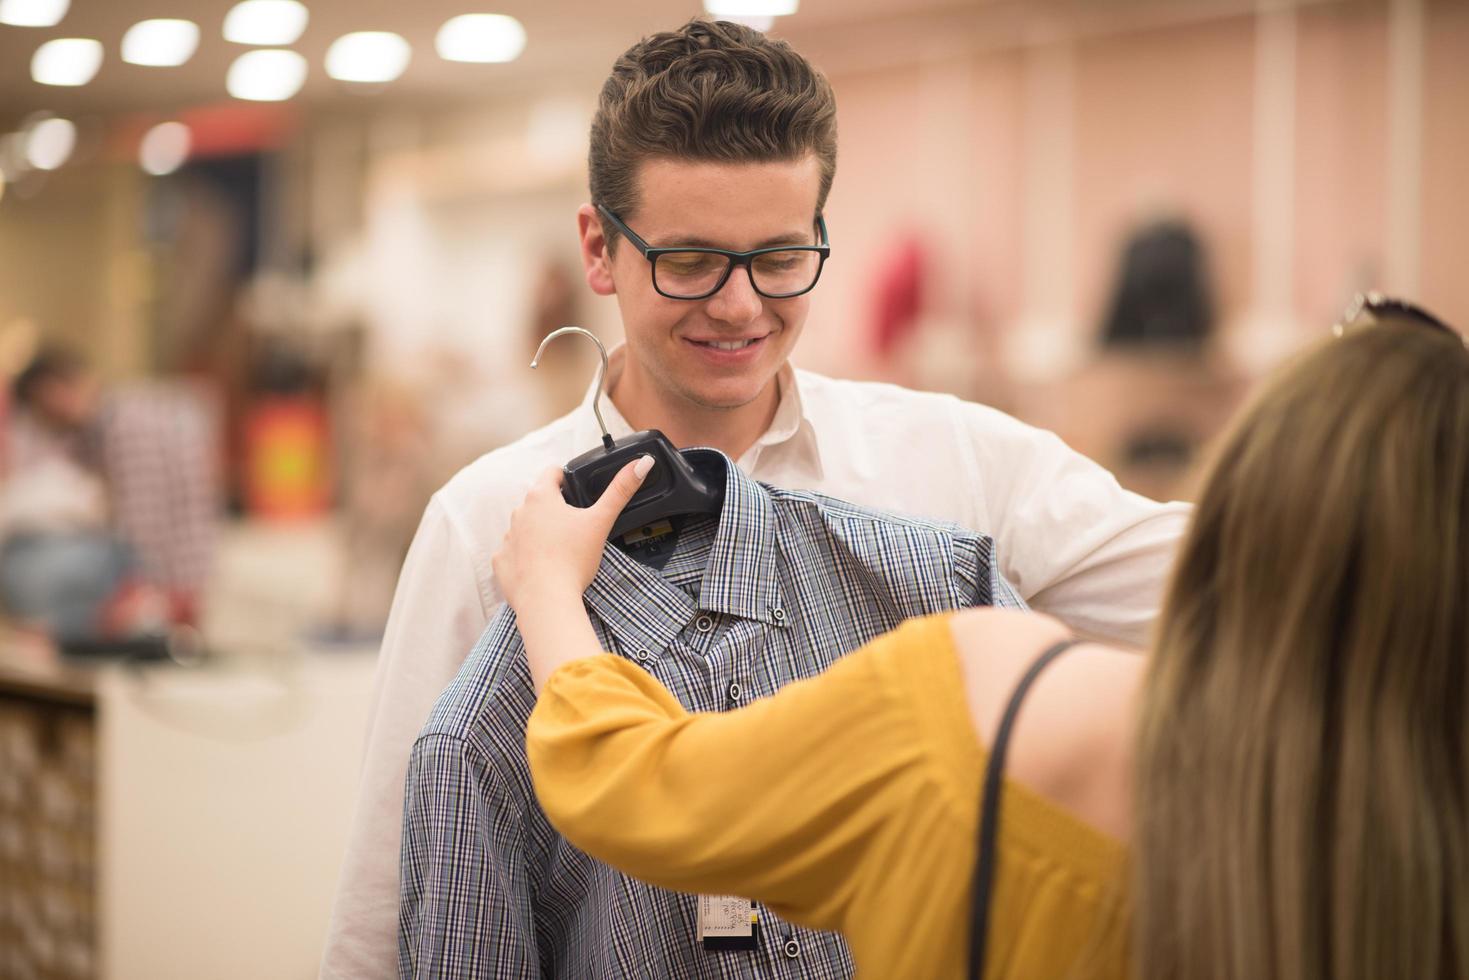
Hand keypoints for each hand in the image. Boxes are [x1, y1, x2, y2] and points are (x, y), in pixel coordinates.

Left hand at [493, 455, 654, 613]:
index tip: (576, 490)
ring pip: (525, 526)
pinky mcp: (501, 561)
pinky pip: (513, 552)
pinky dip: (525, 557)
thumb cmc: (572, 560)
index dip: (566, 479)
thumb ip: (620, 490)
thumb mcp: (601, 521)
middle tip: (575, 526)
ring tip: (560, 549)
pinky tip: (541, 567)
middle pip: (538, 501)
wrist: (546, 600)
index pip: (552, 473)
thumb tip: (641, 464)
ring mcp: (508, 537)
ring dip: (539, 532)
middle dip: (555, 509)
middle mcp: (519, 512)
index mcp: (541, 497)